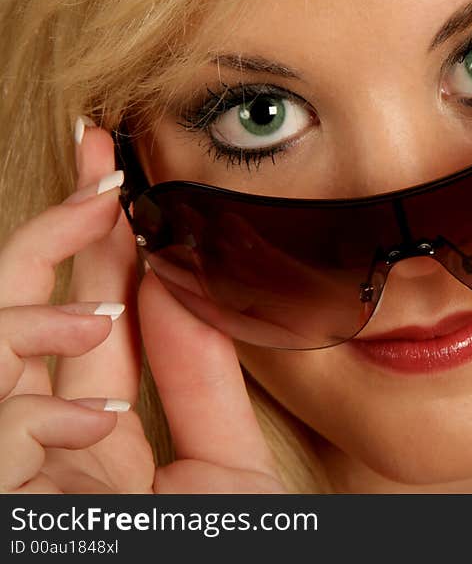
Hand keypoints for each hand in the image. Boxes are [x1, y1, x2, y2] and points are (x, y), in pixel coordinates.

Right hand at [0, 120, 283, 492]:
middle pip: (22, 320)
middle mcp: (45, 449)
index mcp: (96, 437)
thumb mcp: (223, 461)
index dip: (91, 245)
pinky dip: (30, 418)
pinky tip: (91, 421)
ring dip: (25, 309)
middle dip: (49, 235)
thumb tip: (179, 276)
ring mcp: (20, 474)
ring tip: (98, 302)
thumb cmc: (230, 546)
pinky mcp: (9, 503)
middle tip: (96, 164)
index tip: (112, 173)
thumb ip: (198, 375)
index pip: (82, 323)